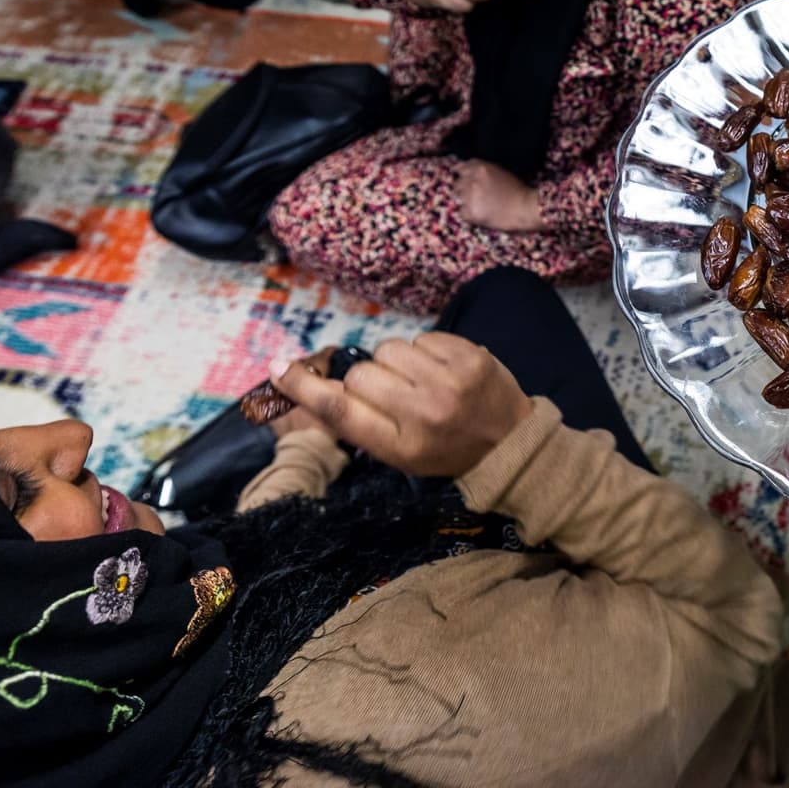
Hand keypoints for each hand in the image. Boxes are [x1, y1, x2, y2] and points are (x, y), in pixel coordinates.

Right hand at [266, 333, 533, 477]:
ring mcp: (450, 383)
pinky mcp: (471, 356)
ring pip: (388, 349)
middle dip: (366, 379)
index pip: (341, 411)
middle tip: (391, 393)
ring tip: (419, 381)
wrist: (510, 442)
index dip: (304, 387)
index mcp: (400, 447)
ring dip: (394, 361)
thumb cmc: (445, 449)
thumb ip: (360, 420)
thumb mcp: (399, 452)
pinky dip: (423, 350)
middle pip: (360, 375)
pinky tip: (440, 370)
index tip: (279, 369)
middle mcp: (423, 414)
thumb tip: (314, 384)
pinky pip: (421, 337)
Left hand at [457, 160, 543, 230]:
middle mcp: (472, 180)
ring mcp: (469, 196)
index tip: (459, 178)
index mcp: (480, 168)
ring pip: (459, 199)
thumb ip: (484, 172)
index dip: (460, 174)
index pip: (461, 168)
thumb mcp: (501, 172)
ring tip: (483, 207)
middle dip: (463, 190)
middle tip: (475, 197)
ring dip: (467, 203)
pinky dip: (470, 216)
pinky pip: (463, 213)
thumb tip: (471, 176)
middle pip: (457, 185)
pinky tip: (483, 215)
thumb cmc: (519, 191)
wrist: (525, 208)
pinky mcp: (471, 212)